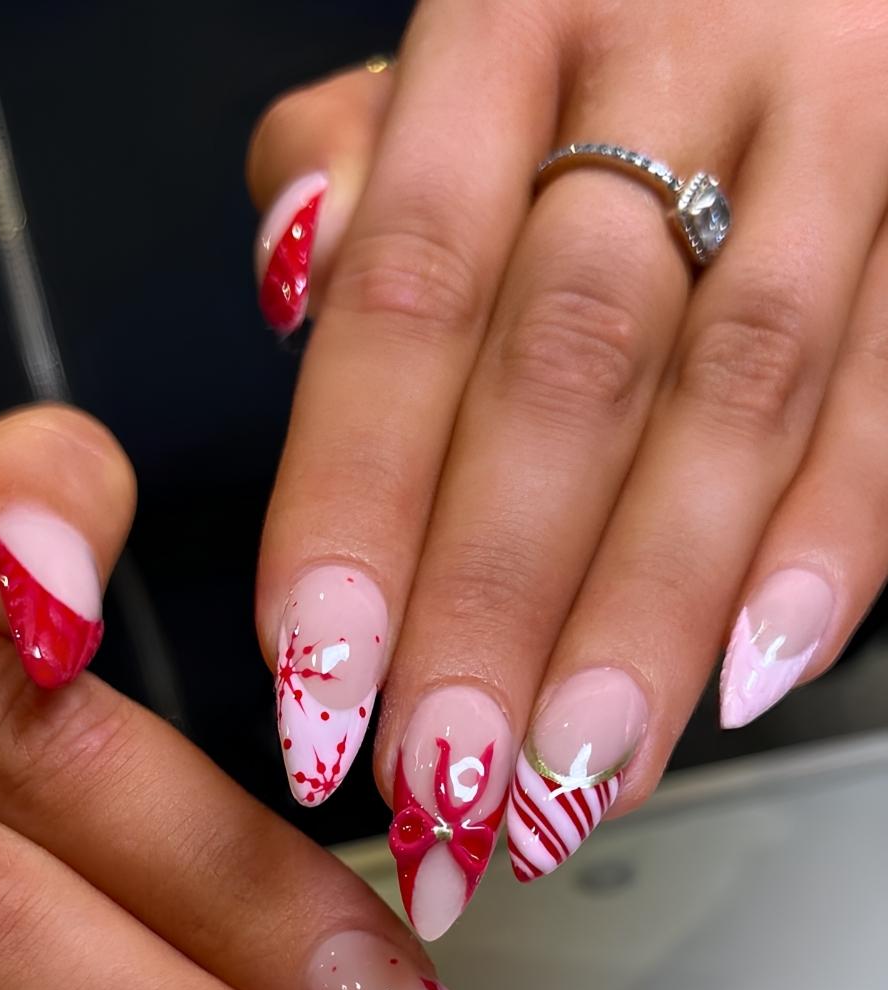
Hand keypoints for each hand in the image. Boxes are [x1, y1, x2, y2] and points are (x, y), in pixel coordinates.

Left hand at [247, 4, 887, 938]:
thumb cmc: (602, 42)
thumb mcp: (460, 66)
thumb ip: (365, 166)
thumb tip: (294, 281)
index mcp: (511, 27)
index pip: (408, 292)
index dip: (356, 501)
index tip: (317, 677)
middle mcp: (678, 66)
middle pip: (570, 369)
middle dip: (497, 599)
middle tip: (444, 776)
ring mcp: (833, 139)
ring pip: (739, 402)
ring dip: (650, 615)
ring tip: (576, 776)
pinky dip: (829, 550)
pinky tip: (751, 677)